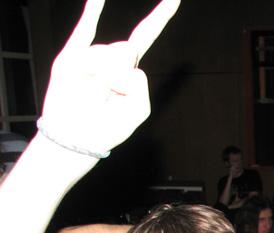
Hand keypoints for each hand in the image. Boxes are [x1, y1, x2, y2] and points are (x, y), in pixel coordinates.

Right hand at [38, 0, 179, 156]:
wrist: (78, 137)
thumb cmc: (109, 125)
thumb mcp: (137, 109)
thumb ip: (137, 82)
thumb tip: (113, 64)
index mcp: (130, 67)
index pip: (146, 35)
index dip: (160, 15)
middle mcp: (110, 55)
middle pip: (125, 50)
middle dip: (121, 75)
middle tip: (110, 96)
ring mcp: (90, 55)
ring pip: (105, 55)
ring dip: (102, 79)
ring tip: (92, 95)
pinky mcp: (69, 58)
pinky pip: (82, 31)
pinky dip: (92, 12)